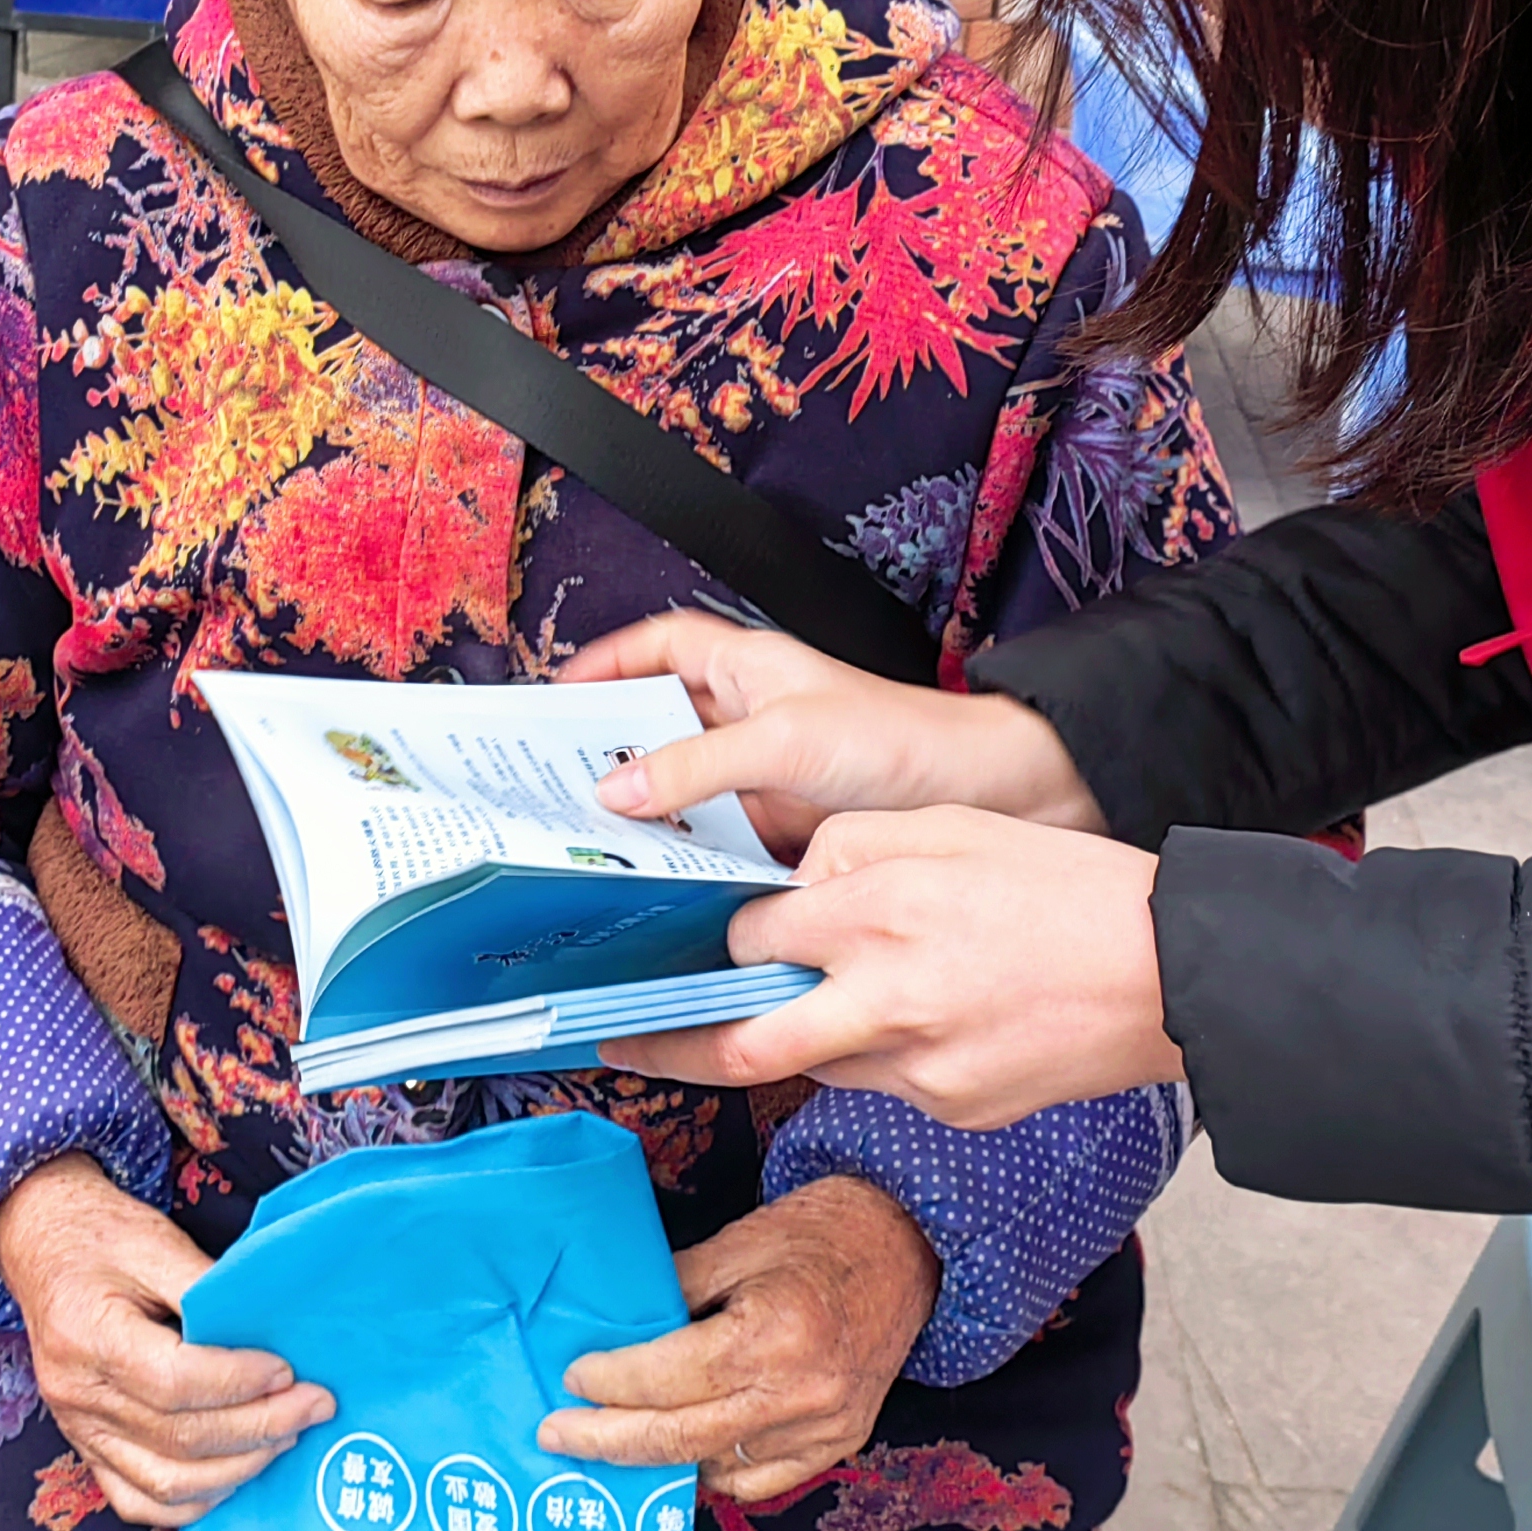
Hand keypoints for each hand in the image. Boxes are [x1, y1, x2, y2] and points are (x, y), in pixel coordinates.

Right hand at [0, 1155, 332, 1526]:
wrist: (40, 1244)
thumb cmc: (100, 1236)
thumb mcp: (155, 1242)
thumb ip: (209, 1290)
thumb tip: (272, 1331)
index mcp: (89, 1335)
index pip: (173, 1382)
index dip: (239, 1384)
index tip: (288, 1371)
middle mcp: (78, 1394)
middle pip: (178, 1437)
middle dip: (260, 1427)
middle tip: (315, 1406)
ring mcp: (78, 1429)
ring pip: (164, 1482)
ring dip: (237, 1468)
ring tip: (287, 1436)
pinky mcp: (86, 1447)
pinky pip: (136, 1501)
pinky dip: (192, 1502)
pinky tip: (235, 1475)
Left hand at [538, 1178, 939, 1503]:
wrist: (912, 1243)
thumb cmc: (822, 1233)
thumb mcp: (738, 1242)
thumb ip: (674, 1289)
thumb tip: (614, 1326)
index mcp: (772, 1334)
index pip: (668, 1378)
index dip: (611, 1382)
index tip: (572, 1376)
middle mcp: (802, 1392)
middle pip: (682, 1438)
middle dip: (609, 1440)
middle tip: (558, 1435)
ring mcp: (826, 1426)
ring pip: (718, 1466)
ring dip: (661, 1456)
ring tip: (615, 1436)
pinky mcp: (841, 1442)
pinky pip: (761, 1477)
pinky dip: (717, 1467)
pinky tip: (685, 1445)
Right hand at [568, 612, 1107, 860]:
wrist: (986, 796)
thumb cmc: (902, 740)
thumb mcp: (785, 742)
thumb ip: (695, 766)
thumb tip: (617, 790)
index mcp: (746, 665)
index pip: (656, 648)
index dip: (604, 665)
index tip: (551, 698)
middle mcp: (748, 715)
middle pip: (653, 724)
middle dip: (603, 750)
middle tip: (545, 784)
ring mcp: (761, 774)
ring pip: (678, 790)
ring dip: (639, 815)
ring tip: (582, 843)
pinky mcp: (778, 828)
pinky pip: (711, 840)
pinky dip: (681, 859)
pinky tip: (654, 883)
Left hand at [603, 807, 1179, 1129]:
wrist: (1171, 972)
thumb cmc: (1068, 889)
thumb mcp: (952, 828)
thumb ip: (854, 848)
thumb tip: (791, 881)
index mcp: (883, 908)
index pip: (754, 936)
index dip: (723, 940)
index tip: (688, 947)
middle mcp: (887, 994)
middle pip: (743, 1041)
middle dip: (669, 1046)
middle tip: (620, 1041)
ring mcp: (919, 1065)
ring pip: (811, 1066)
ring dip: (783, 1046)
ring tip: (755, 1029)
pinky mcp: (952, 1109)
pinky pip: (880, 1088)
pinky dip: (869, 1059)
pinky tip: (907, 1024)